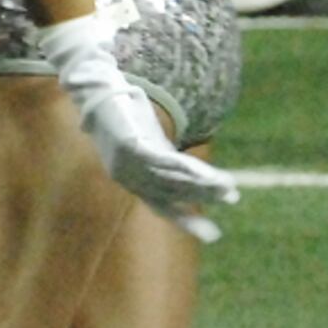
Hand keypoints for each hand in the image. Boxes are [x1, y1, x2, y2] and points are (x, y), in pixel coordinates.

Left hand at [36, 11, 239, 241]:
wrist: (100, 93)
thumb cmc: (123, 112)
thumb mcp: (145, 137)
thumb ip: (160, 154)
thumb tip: (184, 167)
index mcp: (133, 179)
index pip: (163, 207)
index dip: (186, 221)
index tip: (212, 234)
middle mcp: (130, 178)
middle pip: (172, 195)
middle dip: (200, 203)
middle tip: (228, 207)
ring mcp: (130, 165)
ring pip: (172, 181)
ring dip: (203, 186)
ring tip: (228, 189)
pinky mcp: (132, 148)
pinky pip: (166, 164)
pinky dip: (189, 171)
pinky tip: (208, 175)